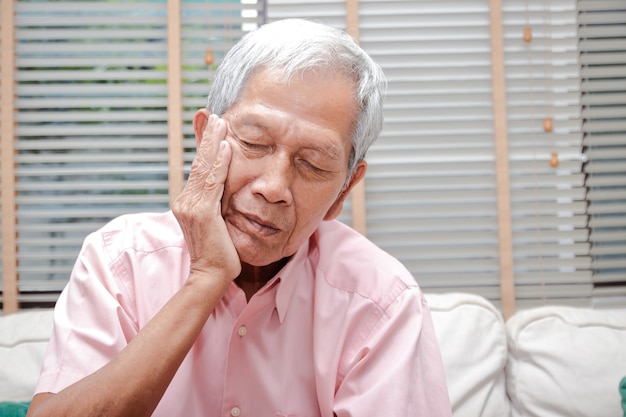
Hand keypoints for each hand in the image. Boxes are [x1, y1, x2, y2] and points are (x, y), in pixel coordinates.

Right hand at [172, 114, 240, 282]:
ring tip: (221, 123)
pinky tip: (226, 147)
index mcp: (187, 202)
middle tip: (215, 115)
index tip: (211, 126)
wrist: (211, 275)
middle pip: (197, 163)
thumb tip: (222, 190)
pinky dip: (220, 163)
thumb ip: (215, 203)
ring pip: (203, 168)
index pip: (197, 168)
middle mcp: (185, 201)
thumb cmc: (219, 252)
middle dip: (207, 137)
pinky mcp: (202, 212)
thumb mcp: (216, 223)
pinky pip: (213, 182)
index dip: (204, 146)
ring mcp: (191, 206)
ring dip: (213, 143)